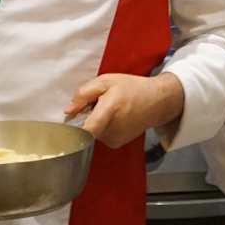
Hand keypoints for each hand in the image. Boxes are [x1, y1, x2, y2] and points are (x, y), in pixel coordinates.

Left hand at [66, 72, 184, 149]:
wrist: (156, 102)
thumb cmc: (132, 89)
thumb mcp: (106, 81)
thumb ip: (84, 94)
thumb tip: (68, 110)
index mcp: (110, 110)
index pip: (86, 130)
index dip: (72, 128)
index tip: (69, 121)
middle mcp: (113, 128)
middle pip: (85, 128)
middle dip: (85, 117)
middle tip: (94, 106)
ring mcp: (115, 138)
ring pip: (92, 133)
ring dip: (94, 122)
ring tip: (107, 111)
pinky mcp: (116, 143)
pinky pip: (99, 136)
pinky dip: (102, 127)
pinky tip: (113, 118)